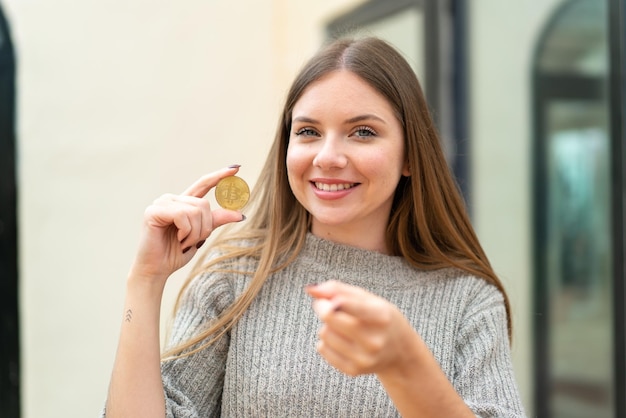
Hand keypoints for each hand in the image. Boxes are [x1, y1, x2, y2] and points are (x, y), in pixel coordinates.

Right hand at [129, 166, 244, 284]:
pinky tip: (177, 239)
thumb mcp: (201, 234)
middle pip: (204, 204)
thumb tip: (240, 214)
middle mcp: (173, 199)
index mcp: (184, 203)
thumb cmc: (176, 252)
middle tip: (193, 241)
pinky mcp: (154, 210)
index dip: (219, 176)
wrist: (157, 269)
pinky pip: (182, 215)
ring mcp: (162, 203)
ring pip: (195, 210)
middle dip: (205, 227)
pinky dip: (185, 232)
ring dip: (195, 233)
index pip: (204, 184)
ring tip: (183, 242)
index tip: (236, 168)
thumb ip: (215, 221)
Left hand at [306, 281, 418, 377]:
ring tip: (342, 326)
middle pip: (331, 317)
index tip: (332, 301)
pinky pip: (322, 348)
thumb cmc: (378, 317)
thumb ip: (338, 289)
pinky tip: (340, 340)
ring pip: (324, 333)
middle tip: (324, 303)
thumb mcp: (367, 298)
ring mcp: (364, 358)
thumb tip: (310, 289)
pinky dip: (325, 341)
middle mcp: (374, 340)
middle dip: (322, 306)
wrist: (399, 350)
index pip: (355, 308)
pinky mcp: (354, 371)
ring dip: (327, 326)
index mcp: (381, 317)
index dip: (339, 302)